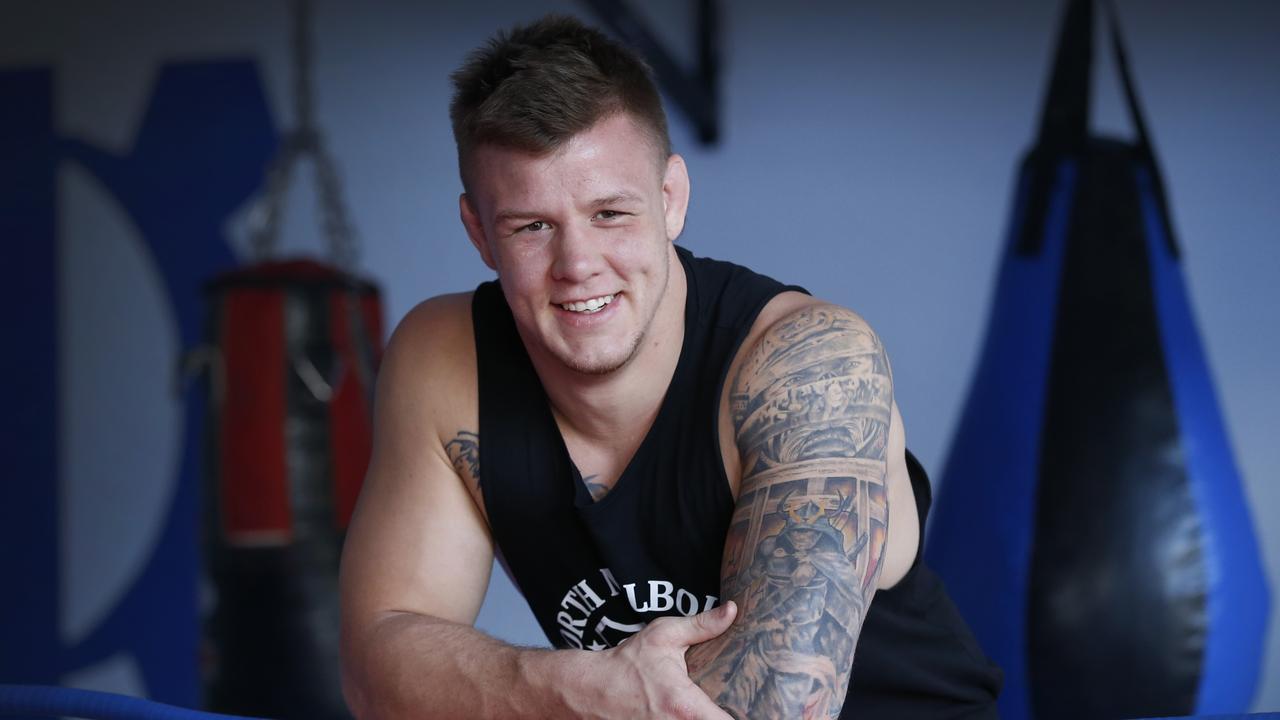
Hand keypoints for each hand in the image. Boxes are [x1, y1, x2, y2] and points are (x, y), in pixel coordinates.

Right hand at [564, 601, 738, 718]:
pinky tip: (695, 714)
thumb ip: (702, 625)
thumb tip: (732, 611)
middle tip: (737, 705)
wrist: (589, 690)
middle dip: (727, 716)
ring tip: (718, 708)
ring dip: (708, 719)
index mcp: (686, 708)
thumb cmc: (626, 665)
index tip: (755, 709)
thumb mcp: (663, 636)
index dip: (746, 718)